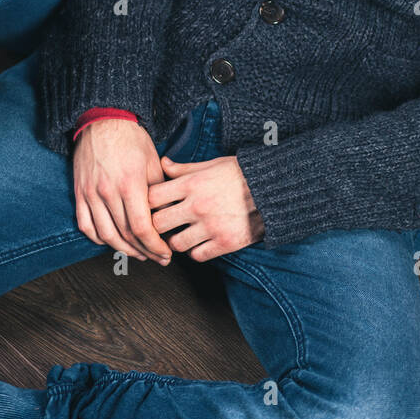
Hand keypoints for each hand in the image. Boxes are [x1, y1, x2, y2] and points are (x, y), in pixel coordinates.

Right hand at [72, 119, 172, 263]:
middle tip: (157, 257)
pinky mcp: (79, 192)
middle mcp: (108, 192)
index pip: (142, 227)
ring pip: (105, 235)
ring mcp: (90, 193)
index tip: (165, 254)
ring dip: (123, 250)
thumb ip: (160, 192)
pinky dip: (99, 239)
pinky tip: (112, 242)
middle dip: (144, 251)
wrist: (103, 120)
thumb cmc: (132, 139)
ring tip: (138, 254)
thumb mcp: (153, 162)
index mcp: (130, 184)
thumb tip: (169, 217)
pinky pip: (86, 225)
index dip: (155, 246)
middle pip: (125, 235)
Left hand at [148, 155, 264, 261]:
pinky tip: (199, 243)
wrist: (272, 189)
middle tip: (163, 225)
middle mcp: (197, 206)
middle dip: (157, 225)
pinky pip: (197, 255)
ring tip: (182, 235)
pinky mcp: (225, 242)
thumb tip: (163, 163)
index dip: (148, 203)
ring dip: (176, 241)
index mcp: (192, 184)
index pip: (152, 197)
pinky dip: (196, 252)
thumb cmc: (240, 174)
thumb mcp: (210, 165)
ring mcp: (211, 226)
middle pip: (158, 224)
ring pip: (176, 244)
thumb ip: (183, 169)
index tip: (153, 206)